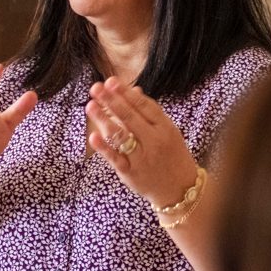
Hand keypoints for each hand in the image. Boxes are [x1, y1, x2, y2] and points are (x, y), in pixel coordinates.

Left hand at [86, 78, 197, 209]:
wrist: (181, 189)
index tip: (111, 81)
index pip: (144, 106)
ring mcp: (142, 157)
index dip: (126, 93)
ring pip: (121, 136)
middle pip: (131, 117)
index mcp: (165, 128)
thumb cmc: (171, 155)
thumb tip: (133, 90)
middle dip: (112, 101)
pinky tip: (93, 136)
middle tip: (96, 88)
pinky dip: (104, 148)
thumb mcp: (167, 131)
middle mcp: (154, 141)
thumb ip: (149, 112)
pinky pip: (116, 159)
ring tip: (90, 105)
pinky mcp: (131, 173)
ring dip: (104, 119)